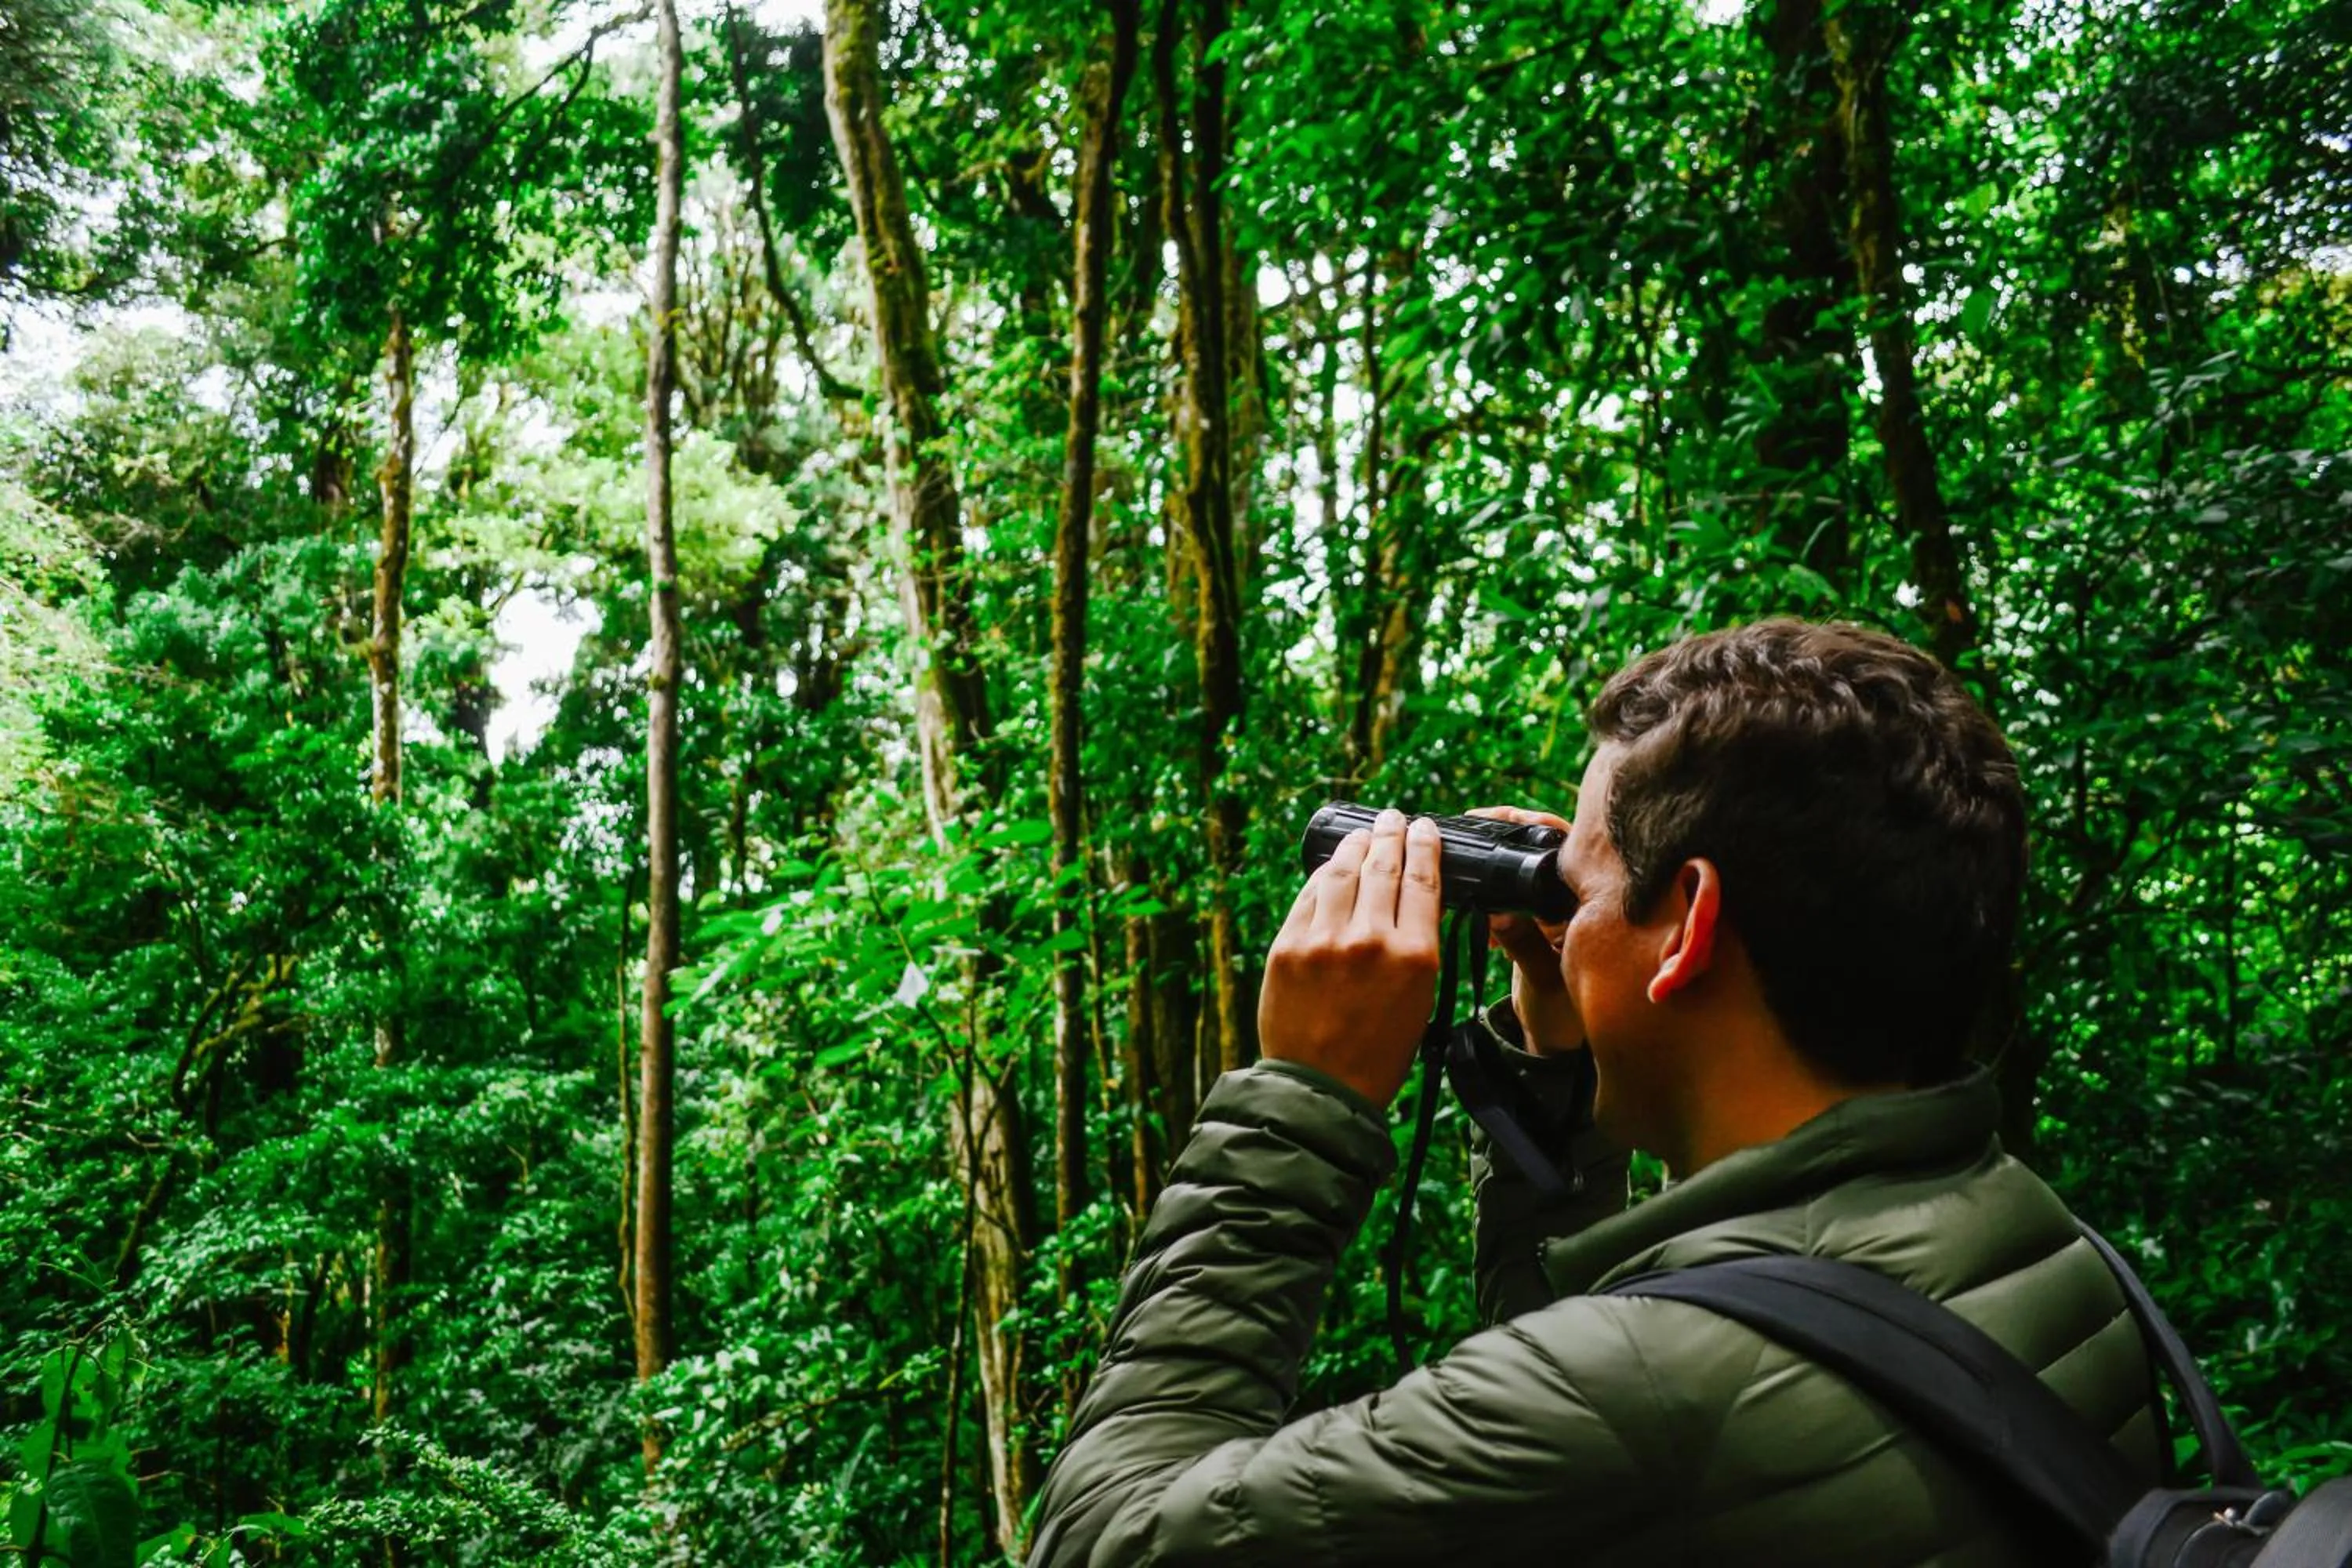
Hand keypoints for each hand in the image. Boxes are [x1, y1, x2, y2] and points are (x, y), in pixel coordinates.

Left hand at [1258, 809, 1441, 1108]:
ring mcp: (1323, 940)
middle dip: (1391, 834)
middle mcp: (1369, 940)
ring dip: (1357, 845)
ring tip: (1365, 834)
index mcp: (1414, 956)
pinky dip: (1325, 876)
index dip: (1423, 845)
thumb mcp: (1421, 999)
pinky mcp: (1287, 946)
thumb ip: (1418, 945)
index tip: (1424, 829)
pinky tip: (1332, 868)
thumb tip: (1415, 897)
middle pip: (1383, 865)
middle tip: (1395, 819)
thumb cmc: (1378, 1051)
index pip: (1422, 879)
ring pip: (1342, 870)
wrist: (1320, 1088)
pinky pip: (1309, 895)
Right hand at [1468, 805, 1584, 1055]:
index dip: (1534, 824)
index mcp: (1597, 905)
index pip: (1572, 846)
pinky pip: (1521, 884)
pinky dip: (1498, 885)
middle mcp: (1585, 897)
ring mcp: (1565, 904)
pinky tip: (1477, 900)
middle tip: (1474, 821)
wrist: (1554, 1039)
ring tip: (1469, 850)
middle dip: (1511, 828)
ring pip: (1533, 861)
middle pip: (1551, 843)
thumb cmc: (1562, 1016)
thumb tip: (1497, 913)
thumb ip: (1524, 944)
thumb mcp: (1543, 980)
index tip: (1497, 818)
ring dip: (1501, 855)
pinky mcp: (1543, 915)